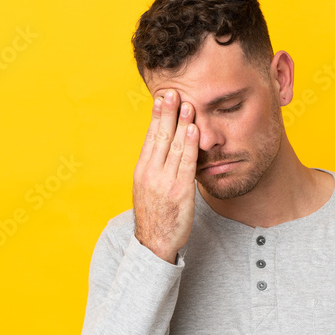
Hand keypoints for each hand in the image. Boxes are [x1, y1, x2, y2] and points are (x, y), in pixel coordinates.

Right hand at [132, 89, 198, 263]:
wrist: (154, 243)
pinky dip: (189, 145)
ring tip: (187, 104)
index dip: (156, 117)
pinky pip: (186, 163)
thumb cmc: (155, 215)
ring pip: (173, 147)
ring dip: (181, 123)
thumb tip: (163, 148)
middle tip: (173, 92)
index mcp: (142, 170)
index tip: (161, 98)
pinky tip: (193, 130)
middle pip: (160, 137)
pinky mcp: (180, 191)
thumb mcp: (147, 188)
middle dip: (167, 113)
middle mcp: (151, 173)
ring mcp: (165, 182)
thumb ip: (155, 168)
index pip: (150, 137)